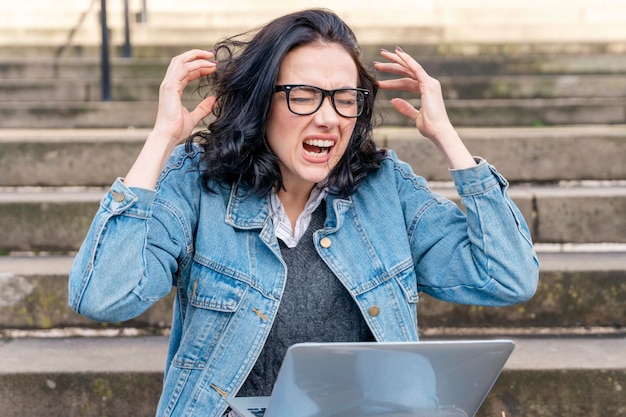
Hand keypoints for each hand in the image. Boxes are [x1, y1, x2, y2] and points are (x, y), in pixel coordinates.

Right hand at [153, 49, 217, 145]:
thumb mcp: (194, 117)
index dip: (199, 66)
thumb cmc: (177, 129)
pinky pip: (184, 69)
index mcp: (173, 89)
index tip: (213, 66)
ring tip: (212, 57)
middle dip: (197, 55)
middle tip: (212, 55)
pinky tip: (208, 66)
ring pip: (182, 61)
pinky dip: (196, 65)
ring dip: (198, 57)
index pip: (186, 71)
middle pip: (181, 61)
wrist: (168, 136)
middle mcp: (169, 84)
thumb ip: (203, 108)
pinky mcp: (170, 86)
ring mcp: (168, 84)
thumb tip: (214, 100)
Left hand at [374, 47, 475, 168]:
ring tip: (378, 63)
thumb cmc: (430, 126)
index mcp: (426, 90)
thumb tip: (394, 101)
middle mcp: (429, 84)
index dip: (394, 77)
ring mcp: (429, 83)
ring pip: (408, 69)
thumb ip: (405, 108)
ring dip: (393, 64)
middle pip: (406, 72)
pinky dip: (407, 60)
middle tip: (377, 64)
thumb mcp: (415, 116)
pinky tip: (398, 54)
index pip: (407, 80)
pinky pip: (416, 69)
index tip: (382, 72)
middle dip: (391, 66)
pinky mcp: (428, 84)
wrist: (438, 131)